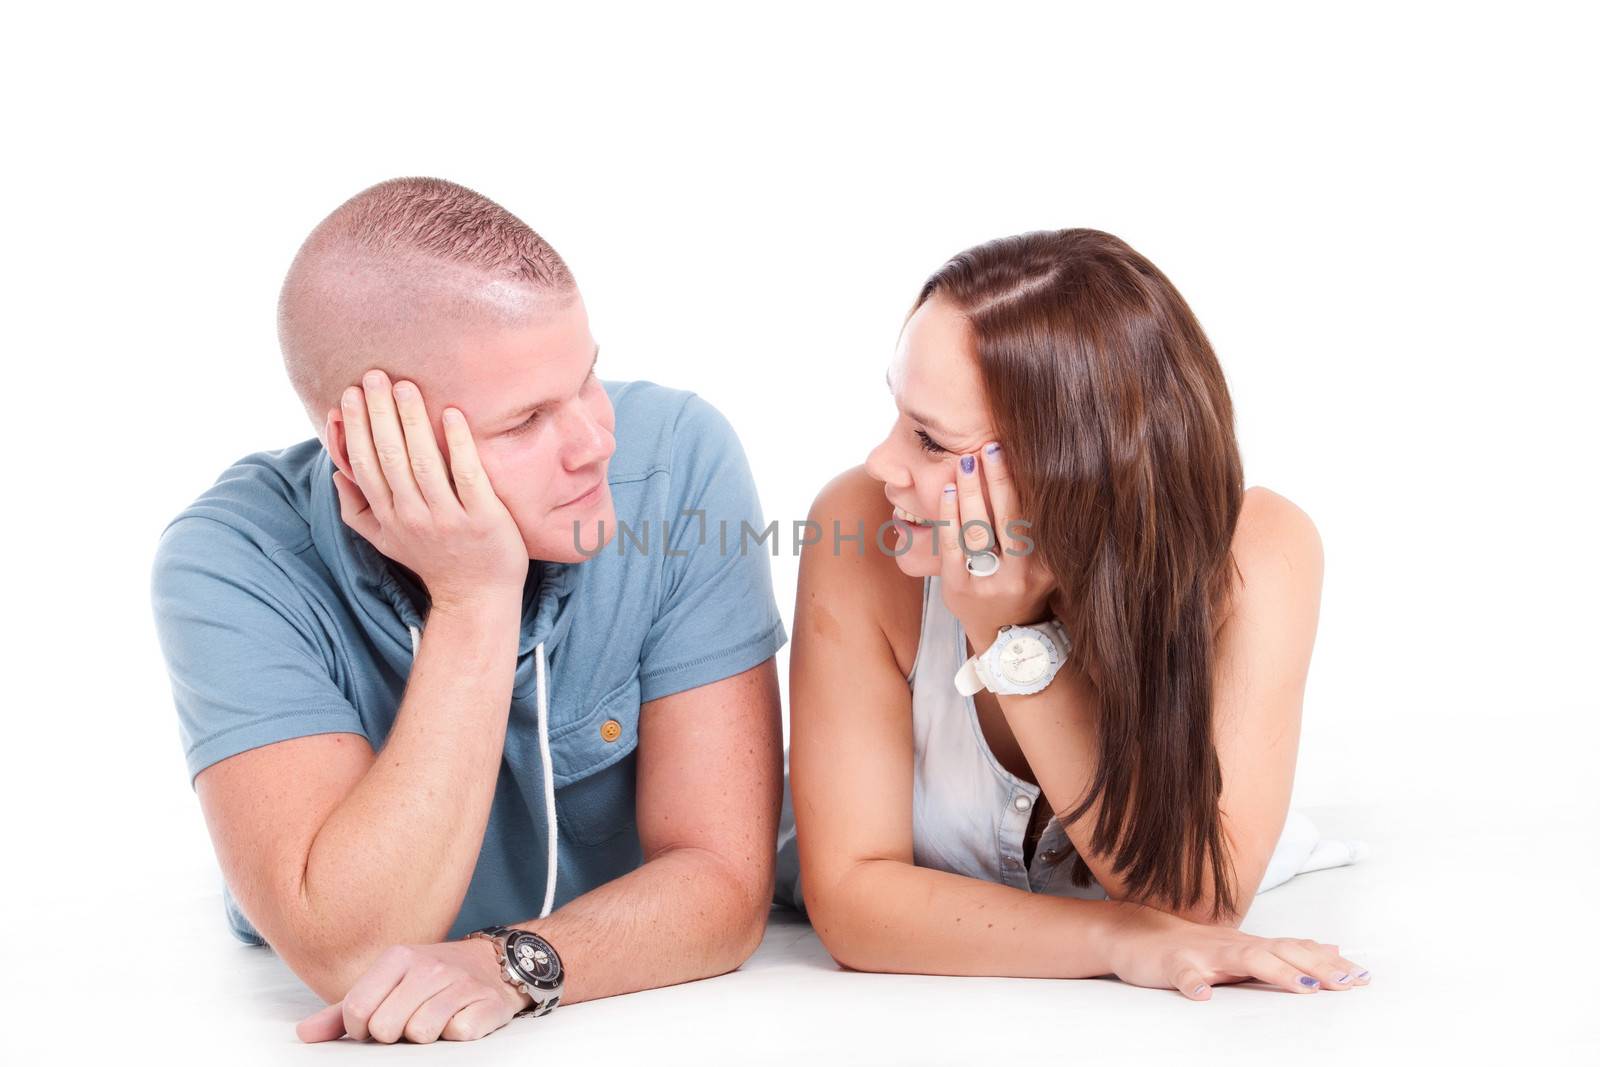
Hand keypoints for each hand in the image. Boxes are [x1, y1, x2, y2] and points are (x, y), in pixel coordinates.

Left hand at [296, 937, 531, 1042]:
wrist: (494, 964)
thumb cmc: (431, 979)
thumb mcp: (388, 984)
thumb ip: (343, 1011)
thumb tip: (303, 1035)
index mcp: (397, 958)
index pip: (357, 1011)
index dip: (362, 1031)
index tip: (378, 1024)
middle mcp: (428, 966)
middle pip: (386, 1028)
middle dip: (397, 1035)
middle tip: (412, 1019)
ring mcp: (459, 983)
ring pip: (421, 1034)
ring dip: (428, 1036)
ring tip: (437, 1018)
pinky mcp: (486, 1003)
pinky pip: (457, 1035)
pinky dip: (457, 1035)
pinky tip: (461, 1018)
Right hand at [330, 368, 528, 612]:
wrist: (477, 597)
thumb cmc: (432, 560)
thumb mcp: (386, 541)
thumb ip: (357, 509)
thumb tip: (337, 471)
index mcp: (388, 516)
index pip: (363, 465)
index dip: (354, 428)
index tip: (349, 394)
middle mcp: (412, 516)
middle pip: (389, 457)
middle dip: (378, 414)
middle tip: (374, 375)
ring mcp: (447, 518)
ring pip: (422, 461)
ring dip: (411, 420)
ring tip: (405, 386)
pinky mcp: (483, 518)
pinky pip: (466, 475)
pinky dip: (457, 443)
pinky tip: (452, 413)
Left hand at [935, 442, 1057, 648]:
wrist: (1006, 636)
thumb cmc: (1025, 587)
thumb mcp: (1046, 564)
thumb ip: (1041, 530)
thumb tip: (1039, 475)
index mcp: (1047, 565)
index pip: (1037, 516)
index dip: (1027, 482)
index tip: (1022, 451)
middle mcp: (1021, 574)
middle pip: (1009, 517)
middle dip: (1000, 478)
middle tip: (992, 446)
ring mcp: (989, 583)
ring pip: (979, 528)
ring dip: (972, 491)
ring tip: (968, 462)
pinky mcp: (960, 588)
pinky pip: (953, 544)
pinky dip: (950, 514)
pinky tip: (949, 490)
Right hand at [1096, 900, 1371, 999]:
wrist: (1134, 933)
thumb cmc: (1193, 947)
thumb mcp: (1243, 949)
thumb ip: (1286, 951)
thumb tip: (1332, 949)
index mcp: (1250, 945)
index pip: (1296, 951)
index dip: (1329, 964)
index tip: (1362, 978)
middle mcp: (1232, 945)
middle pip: (1280, 952)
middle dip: (1316, 967)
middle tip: (1348, 983)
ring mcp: (1202, 953)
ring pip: (1241, 958)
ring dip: (1274, 971)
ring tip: (1302, 988)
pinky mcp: (1171, 964)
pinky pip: (1183, 974)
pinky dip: (1194, 983)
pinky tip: (1203, 996)